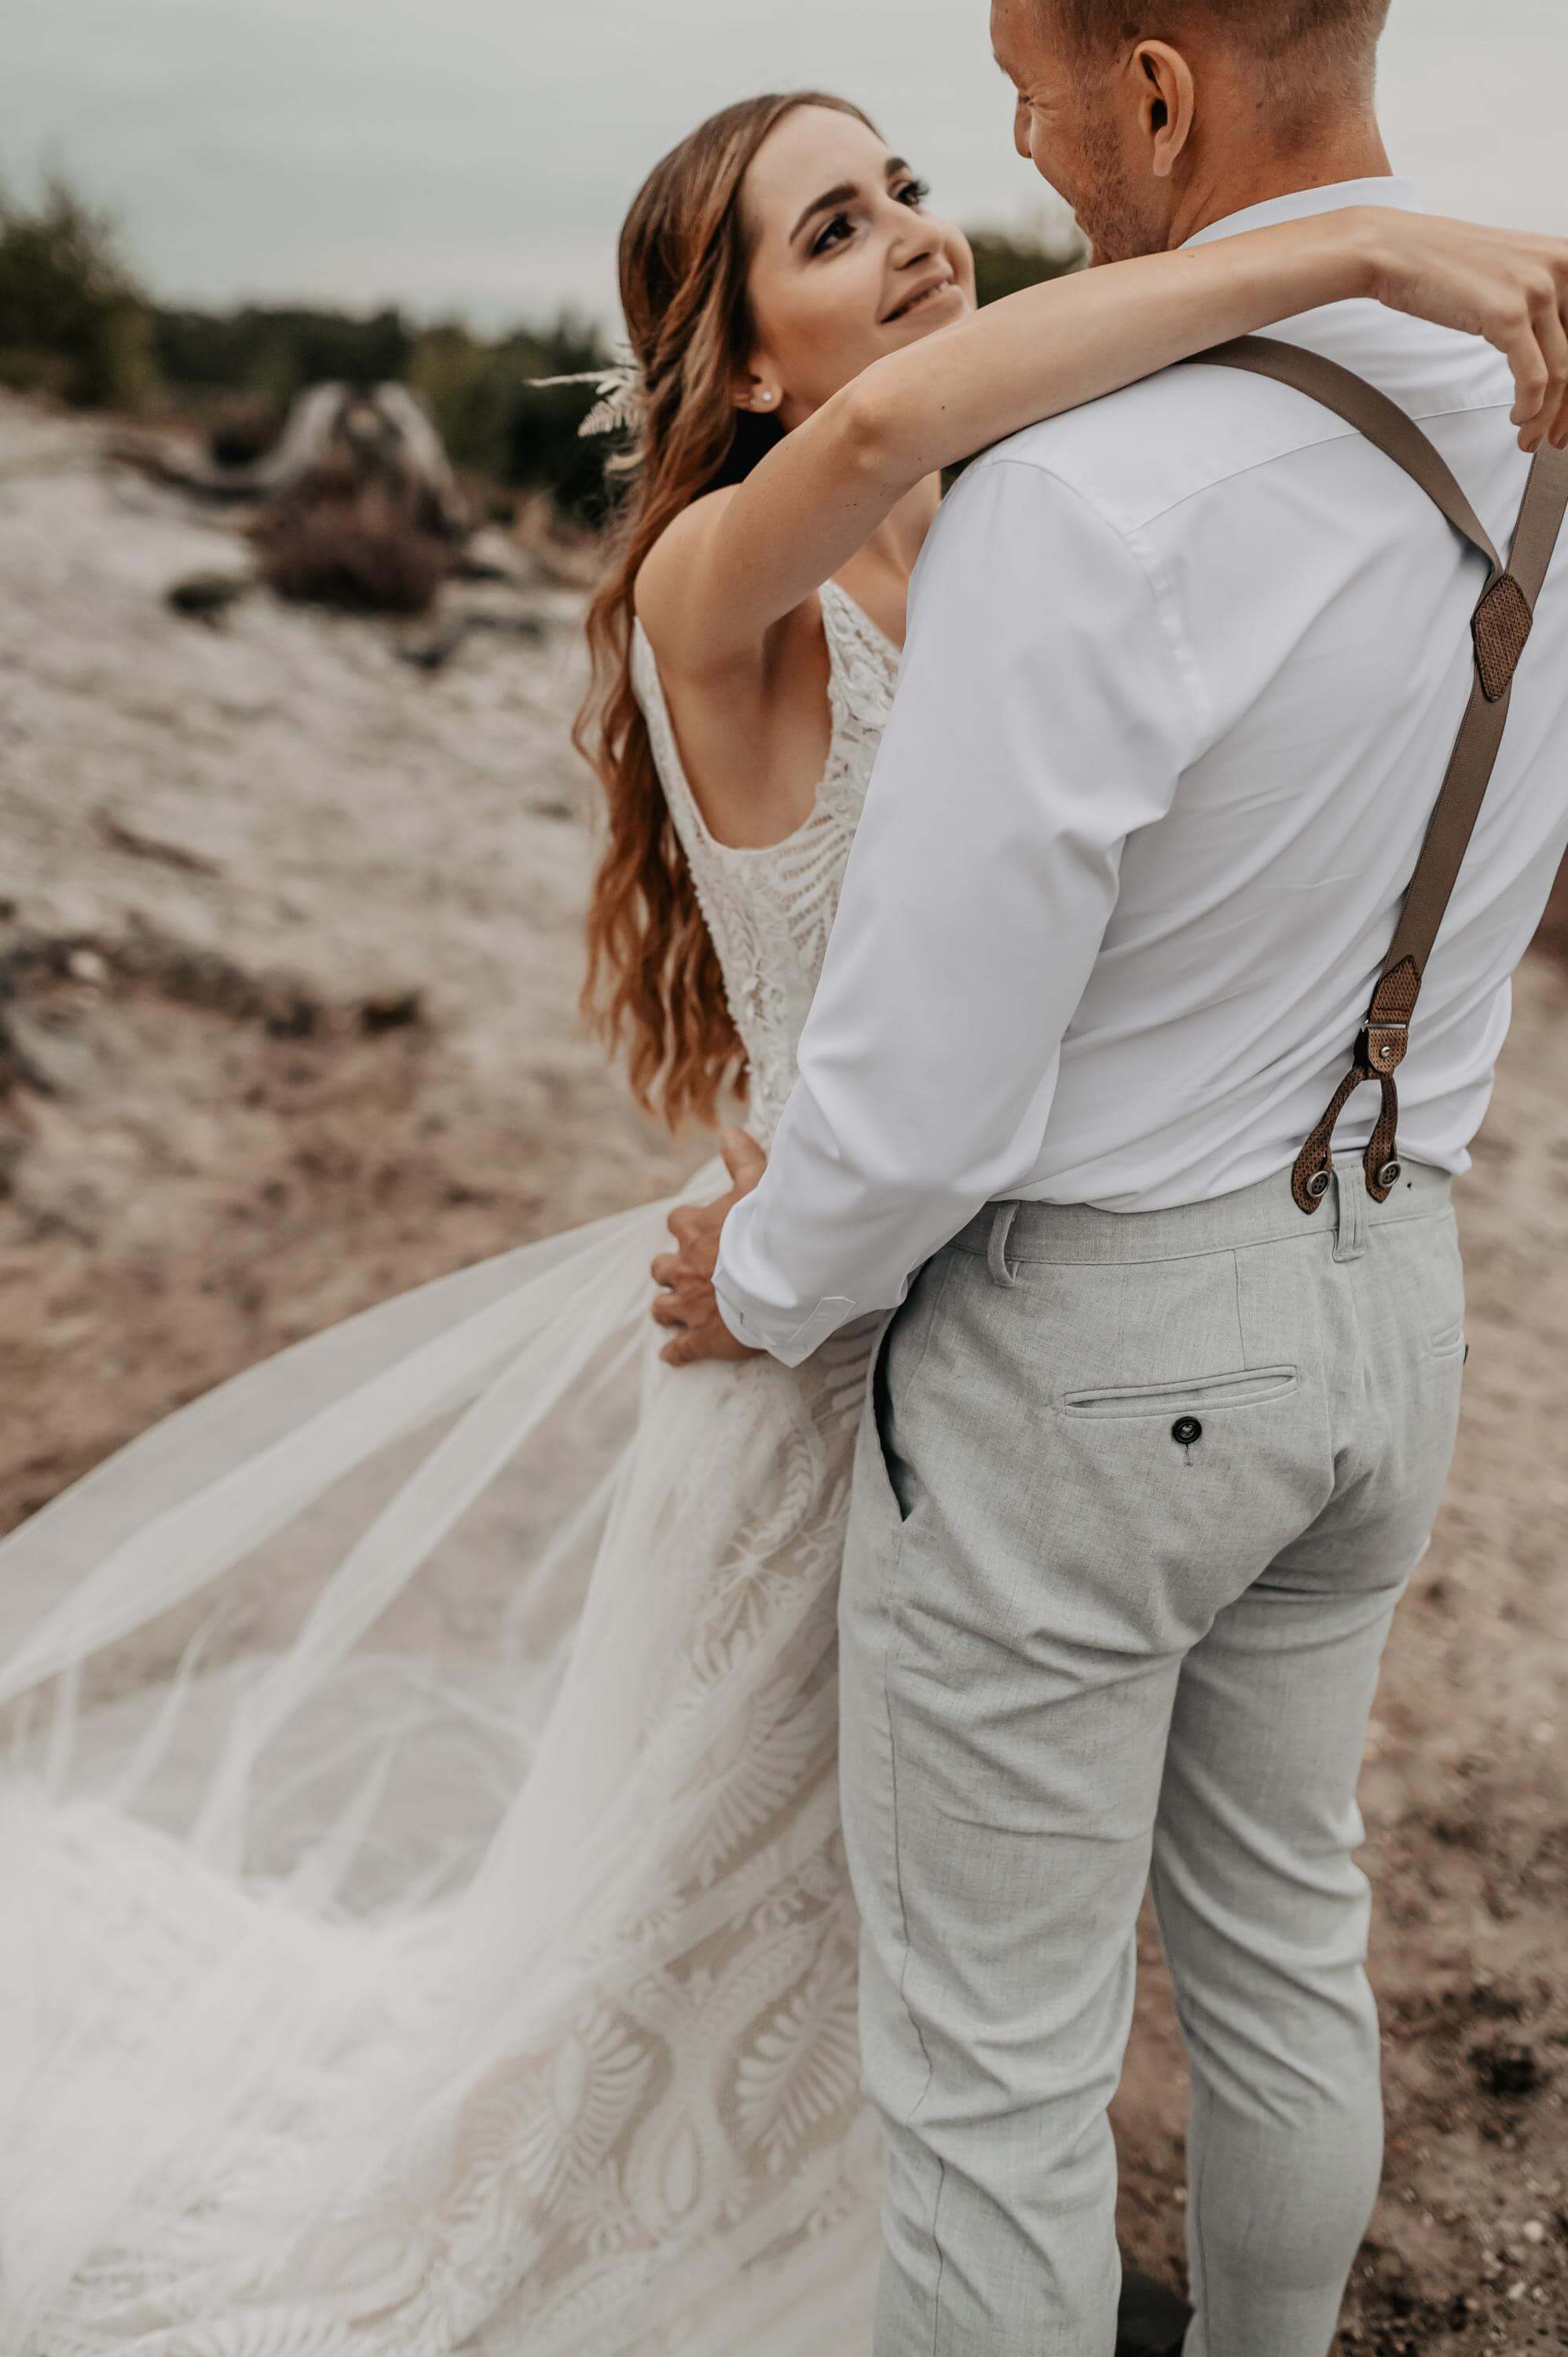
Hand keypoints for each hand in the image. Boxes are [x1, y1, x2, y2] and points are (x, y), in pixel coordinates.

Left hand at [651, 1126, 767, 1367]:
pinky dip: (674, 1353)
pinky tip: (671, 1356)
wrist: (778, 1280)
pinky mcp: (702, 1337)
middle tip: (683, 1272)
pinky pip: (680, 1349)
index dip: (685, 1225)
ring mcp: (690, 1305)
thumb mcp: (758, 1182)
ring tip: (671, 1310)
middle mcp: (684, 1267)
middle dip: (669, 1269)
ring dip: (665, 1307)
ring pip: (662, 1307)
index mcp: (695, 1230)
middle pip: (661, 1267)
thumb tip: (728, 1130)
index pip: (677, 1221)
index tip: (694, 1228)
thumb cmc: (768, 1230)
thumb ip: (742, 1157)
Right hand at [1360, 210, 1567, 451]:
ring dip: (1546, 416)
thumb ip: (1539, 302)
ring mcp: (1536, 290)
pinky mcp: (1509, 314)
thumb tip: (1552, 345)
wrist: (1398, 251)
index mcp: (1566, 257)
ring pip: (1561, 373)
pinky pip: (1534, 378)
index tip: (1567, 409)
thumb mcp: (1509, 274)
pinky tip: (1519, 419)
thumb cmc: (1443, 266)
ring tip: (1531, 437)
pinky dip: (1530, 407)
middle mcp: (1560, 268)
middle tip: (1558, 434)